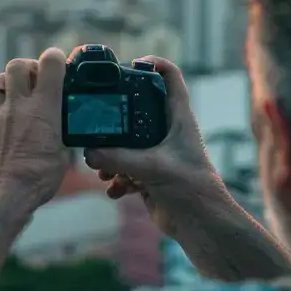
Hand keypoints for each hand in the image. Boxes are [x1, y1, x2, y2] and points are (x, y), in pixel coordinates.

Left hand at [0, 49, 68, 209]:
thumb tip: (64, 131)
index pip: (50, 64)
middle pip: (16, 65)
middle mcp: (16, 106)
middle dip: (26, 68)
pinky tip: (0, 130)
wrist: (4, 197)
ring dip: (8, 87)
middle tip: (33, 81)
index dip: (54, 58)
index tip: (57, 63)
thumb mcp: (63, 155)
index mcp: (43, 109)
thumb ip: (61, 134)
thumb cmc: (39, 179)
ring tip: (15, 100)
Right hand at [83, 56, 221, 237]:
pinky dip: (117, 177)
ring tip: (103, 169)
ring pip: (128, 141)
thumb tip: (89, 153)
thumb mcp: (152, 168)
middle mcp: (168, 131)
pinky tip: (115, 190)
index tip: (132, 64)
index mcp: (178, 118)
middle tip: (98, 120)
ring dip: (112, 154)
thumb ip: (119, 159)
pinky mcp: (150, 174)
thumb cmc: (191, 189)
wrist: (201, 226)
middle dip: (117, 117)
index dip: (154, 64)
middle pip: (139, 108)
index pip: (170, 77)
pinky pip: (126, 167)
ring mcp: (158, 152)